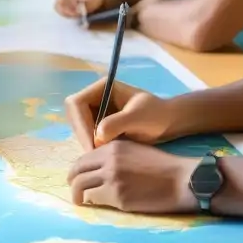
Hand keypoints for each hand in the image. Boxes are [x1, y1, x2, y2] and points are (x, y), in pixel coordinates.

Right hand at [63, 77, 177, 149]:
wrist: (168, 123)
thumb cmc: (156, 115)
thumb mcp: (138, 117)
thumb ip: (117, 123)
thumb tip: (97, 135)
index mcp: (102, 88)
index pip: (76, 103)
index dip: (81, 124)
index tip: (93, 145)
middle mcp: (95, 97)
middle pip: (74, 116)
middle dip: (82, 134)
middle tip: (95, 154)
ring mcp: (96, 111)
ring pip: (78, 127)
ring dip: (86, 141)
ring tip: (101, 155)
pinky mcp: (98, 125)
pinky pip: (86, 135)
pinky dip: (91, 145)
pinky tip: (103, 155)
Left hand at [67, 140, 197, 213]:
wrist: (181, 180)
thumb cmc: (162, 166)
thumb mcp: (135, 150)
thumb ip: (114, 156)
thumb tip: (96, 169)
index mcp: (113, 147)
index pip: (83, 159)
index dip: (77, 170)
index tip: (78, 178)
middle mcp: (109, 161)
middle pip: (77, 173)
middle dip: (72, 183)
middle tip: (75, 192)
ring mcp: (112, 179)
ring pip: (81, 187)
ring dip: (78, 196)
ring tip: (80, 202)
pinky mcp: (118, 197)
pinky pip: (95, 200)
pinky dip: (92, 203)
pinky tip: (95, 205)